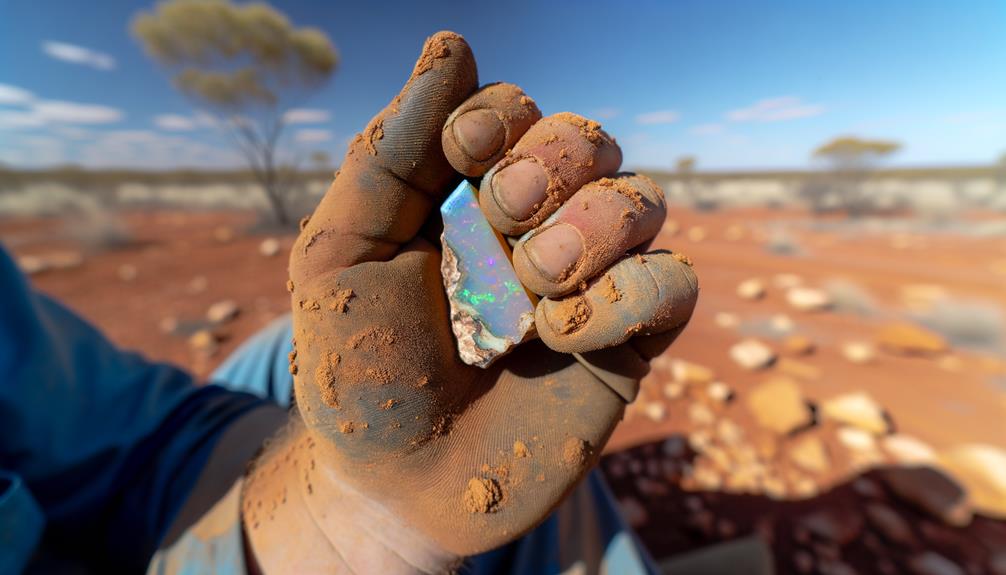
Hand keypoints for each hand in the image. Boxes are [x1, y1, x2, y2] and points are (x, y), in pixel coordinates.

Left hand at [245, 31, 696, 572]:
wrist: (395, 484)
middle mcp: (534, 227)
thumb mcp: (337, 254)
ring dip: (594, 224)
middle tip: (505, 213)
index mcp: (463, 195)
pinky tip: (562, 337)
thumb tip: (453, 43)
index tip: (466, 148)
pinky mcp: (627, 339)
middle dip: (552, 161)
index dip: (501, 113)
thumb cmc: (357, 368)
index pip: (513, 109)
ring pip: (643, 196)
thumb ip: (388, 153)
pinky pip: (673, 283)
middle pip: (588, 138)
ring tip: (534, 281)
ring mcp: (586, 282)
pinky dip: (627, 295)